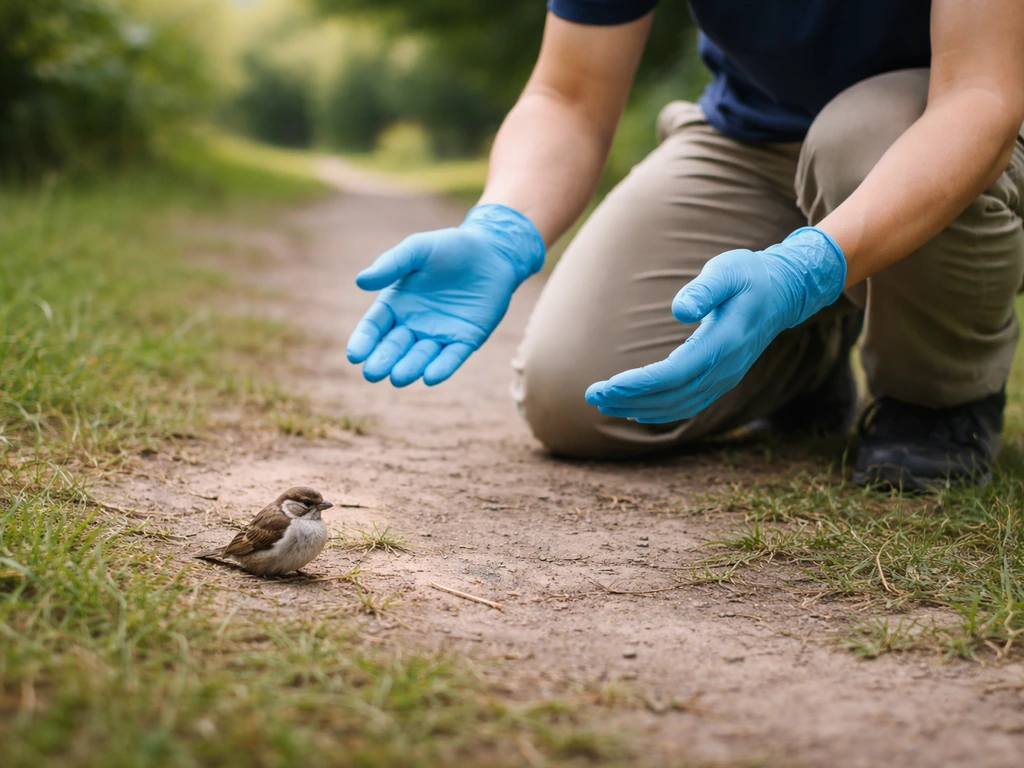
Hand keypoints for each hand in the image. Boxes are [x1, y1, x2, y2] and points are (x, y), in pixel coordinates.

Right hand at [346, 204, 544, 385]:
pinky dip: (441, 368)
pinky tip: (430, 377)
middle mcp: (414, 324)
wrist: (491, 251)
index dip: (364, 341)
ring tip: (398, 377)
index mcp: (396, 304)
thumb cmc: (449, 247)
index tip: (354, 356)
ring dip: (409, 368)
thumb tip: (360, 281)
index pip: (374, 327)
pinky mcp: (466, 340)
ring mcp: (440, 335)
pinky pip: (451, 357)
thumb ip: (391, 265)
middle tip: (373, 373)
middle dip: (384, 360)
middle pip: (394, 347)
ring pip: (420, 357)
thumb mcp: (417, 250)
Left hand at [584, 227, 846, 422]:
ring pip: (678, 405)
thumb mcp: (728, 270)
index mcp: (723, 343)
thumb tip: (679, 310)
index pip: (675, 373)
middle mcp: (725, 368)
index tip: (607, 384)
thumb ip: (704, 289)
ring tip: (604, 404)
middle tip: (592, 396)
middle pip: (672, 395)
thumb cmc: (748, 276)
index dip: (639, 383)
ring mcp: (725, 378)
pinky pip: (688, 404)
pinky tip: (634, 410)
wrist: (782, 293)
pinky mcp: (721, 380)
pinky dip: (660, 411)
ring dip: (639, 407)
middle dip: (629, 398)